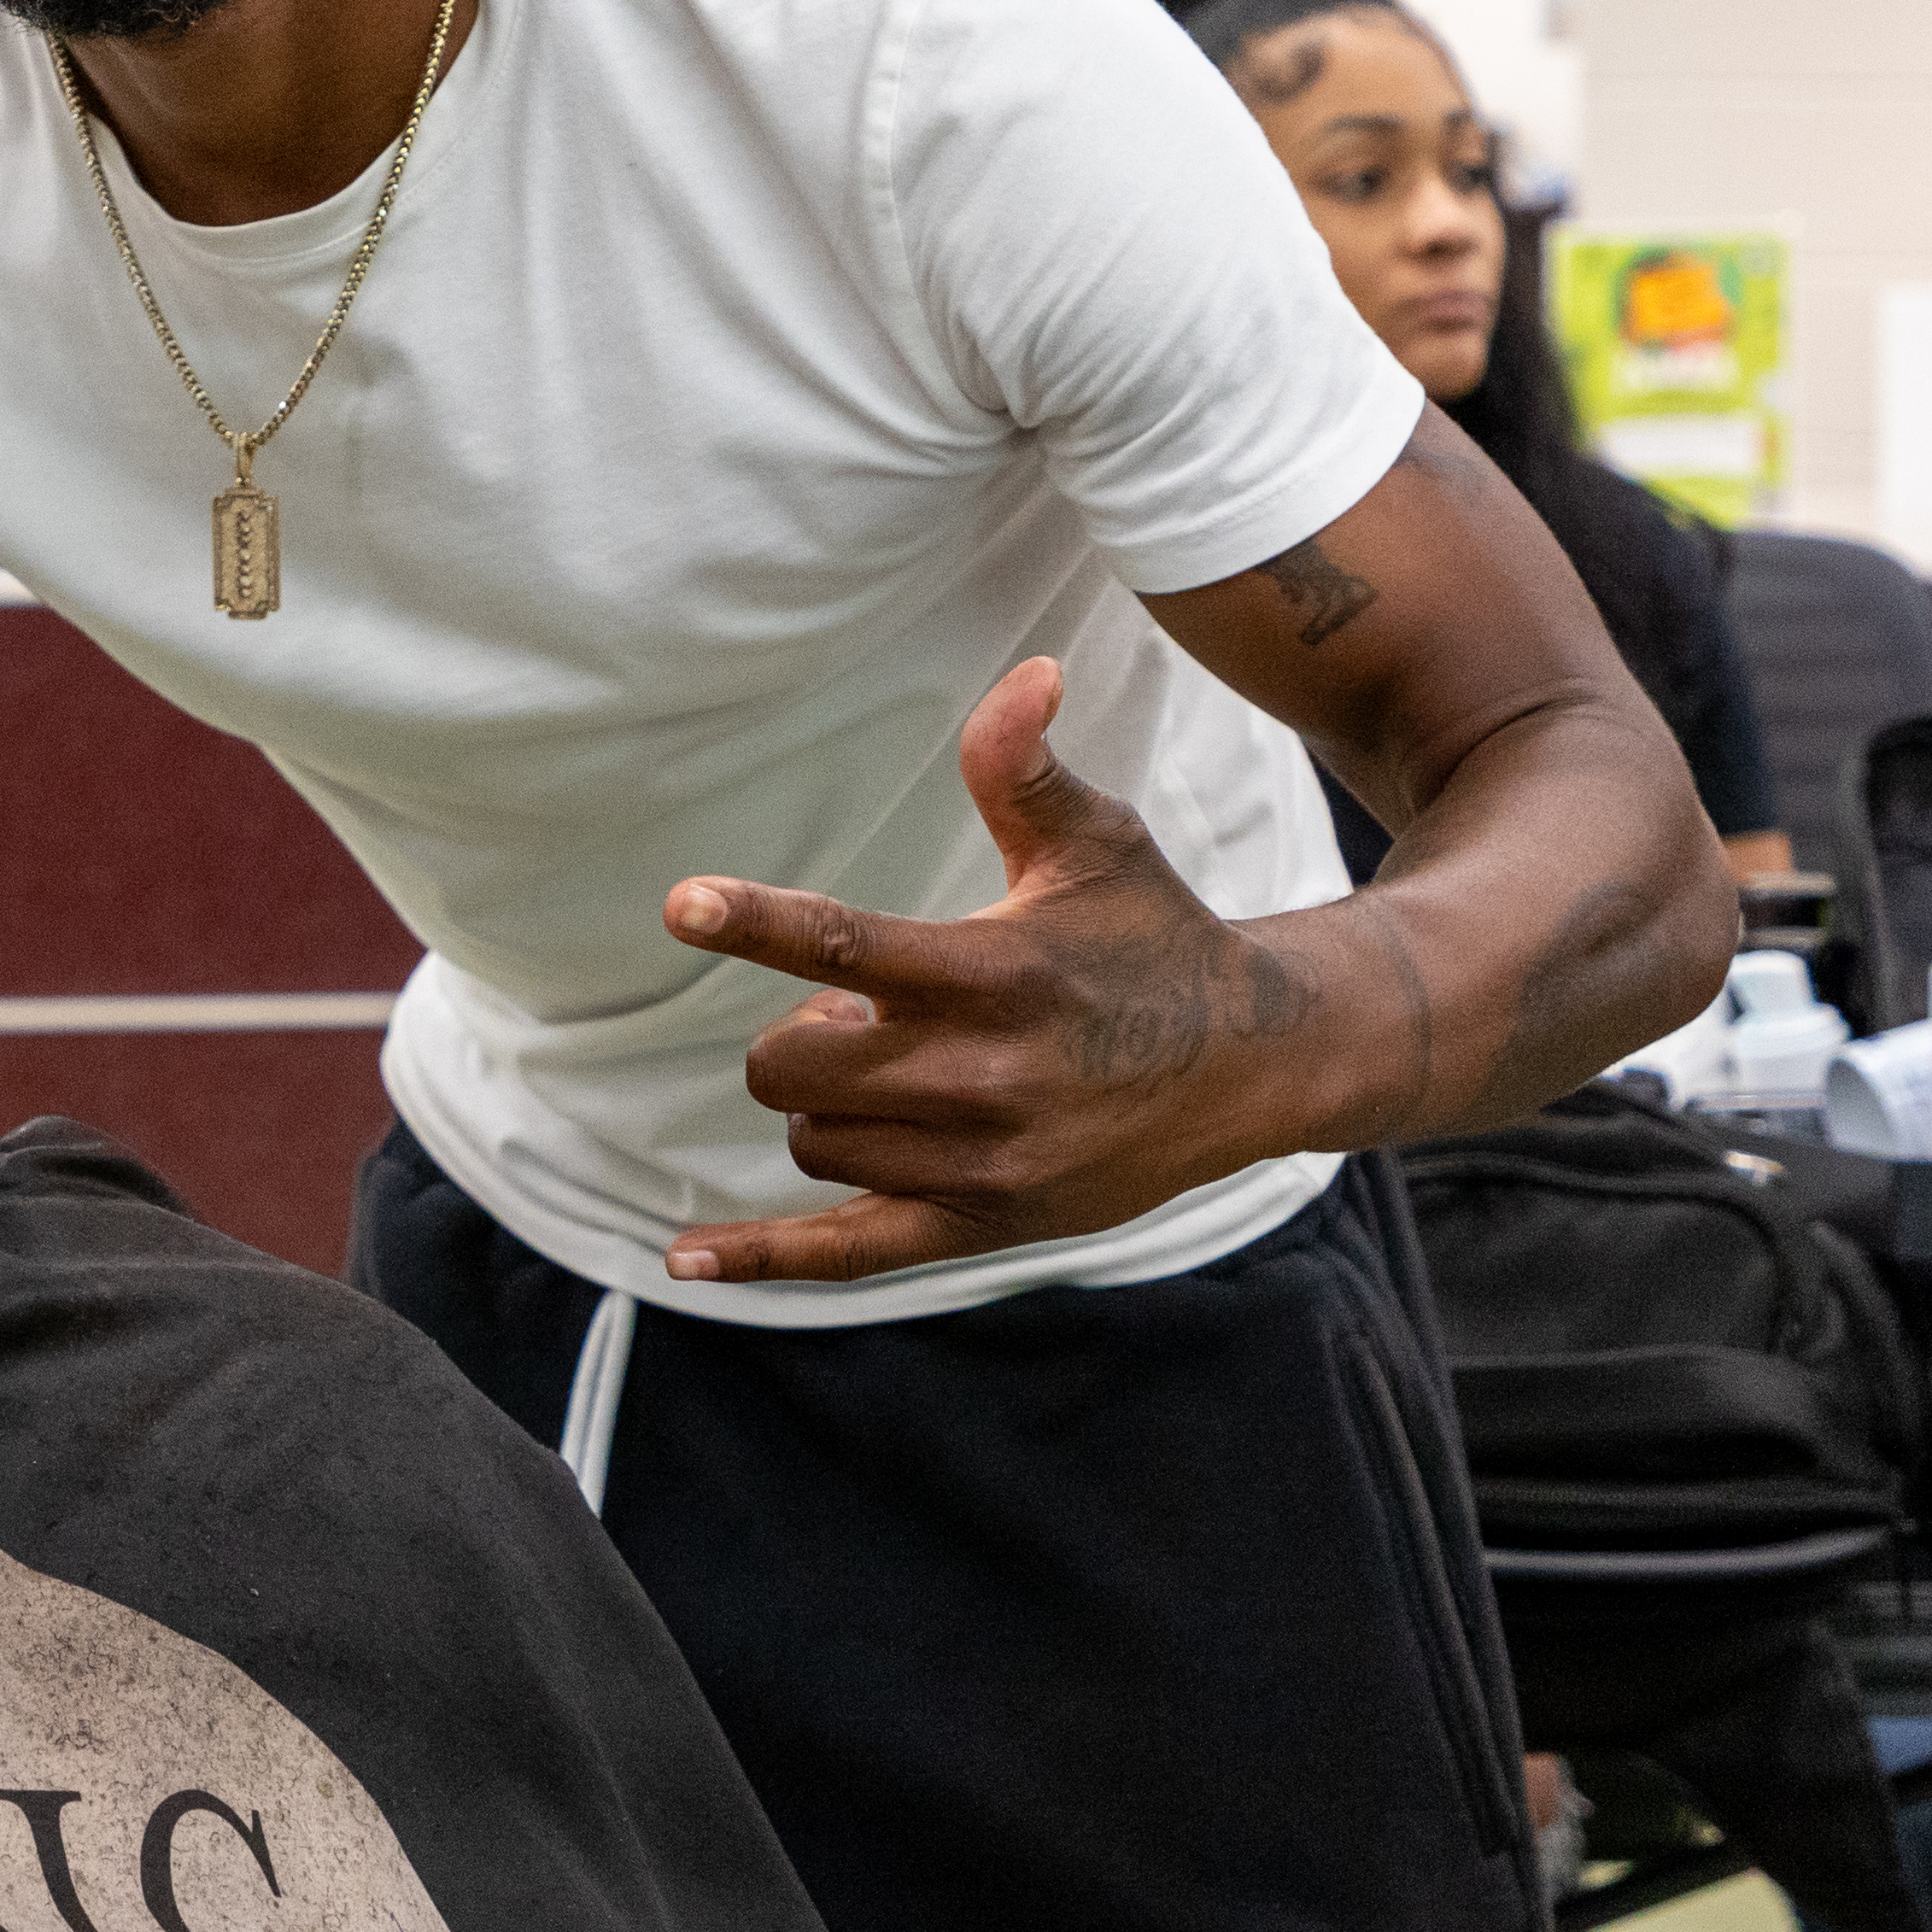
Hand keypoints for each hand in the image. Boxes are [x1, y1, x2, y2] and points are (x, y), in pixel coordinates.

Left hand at [657, 657, 1311, 1285]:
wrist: (1250, 1066)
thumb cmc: (1153, 936)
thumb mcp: (1096, 843)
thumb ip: (1024, 768)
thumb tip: (1024, 673)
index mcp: (994, 972)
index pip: (847, 944)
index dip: (757, 919)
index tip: (681, 903)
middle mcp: (981, 1077)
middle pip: (794, 1062)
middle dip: (803, 1031)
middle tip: (869, 1014)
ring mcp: (981, 1163)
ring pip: (813, 1140)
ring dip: (828, 1104)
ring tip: (904, 1072)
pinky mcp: (983, 1224)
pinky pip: (848, 1251)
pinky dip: (763, 1257)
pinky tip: (686, 1258)